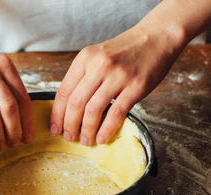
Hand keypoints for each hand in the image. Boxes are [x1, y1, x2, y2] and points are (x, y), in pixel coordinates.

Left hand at [50, 24, 184, 145]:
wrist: (156, 38)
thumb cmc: (126, 51)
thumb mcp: (98, 56)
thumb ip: (84, 77)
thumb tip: (69, 108)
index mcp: (85, 59)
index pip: (63, 92)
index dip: (57, 114)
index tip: (54, 129)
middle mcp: (99, 66)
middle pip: (76, 103)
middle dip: (69, 125)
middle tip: (69, 138)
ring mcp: (117, 76)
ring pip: (93, 110)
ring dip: (86, 130)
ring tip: (85, 141)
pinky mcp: (135, 87)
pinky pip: (116, 113)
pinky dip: (106, 129)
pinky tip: (102, 138)